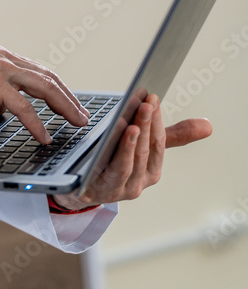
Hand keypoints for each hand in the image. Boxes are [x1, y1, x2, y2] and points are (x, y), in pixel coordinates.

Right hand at [0, 42, 90, 142]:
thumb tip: (0, 111)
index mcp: (0, 57)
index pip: (37, 71)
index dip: (56, 87)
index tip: (69, 102)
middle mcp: (4, 58)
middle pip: (47, 77)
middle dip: (68, 97)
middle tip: (82, 115)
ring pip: (43, 86)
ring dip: (64, 105)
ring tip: (77, 122)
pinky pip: (22, 105)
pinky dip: (37, 122)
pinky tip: (45, 136)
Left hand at [50, 93, 212, 210]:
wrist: (80, 190)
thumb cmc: (115, 163)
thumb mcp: (142, 148)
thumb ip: (171, 136)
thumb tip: (208, 125)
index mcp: (151, 172)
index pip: (158, 143)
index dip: (157, 121)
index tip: (152, 97)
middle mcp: (138, 183)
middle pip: (144, 151)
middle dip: (147, 126)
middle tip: (146, 103)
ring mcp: (118, 190)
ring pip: (128, 164)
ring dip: (132, 143)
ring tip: (134, 123)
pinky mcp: (96, 191)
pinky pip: (108, 173)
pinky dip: (112, 158)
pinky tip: (110, 141)